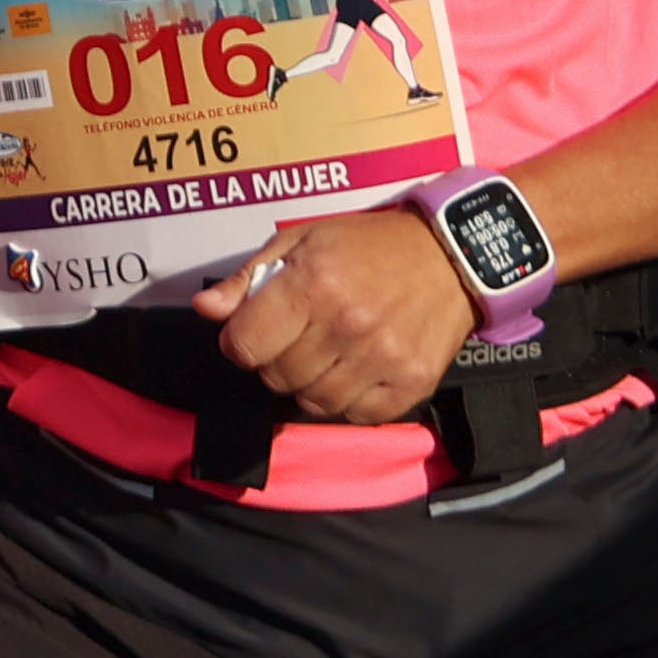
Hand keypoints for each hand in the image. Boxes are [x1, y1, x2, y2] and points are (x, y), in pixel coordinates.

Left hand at [192, 207, 475, 424]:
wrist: (452, 255)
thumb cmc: (367, 245)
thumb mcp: (302, 241)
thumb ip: (248, 278)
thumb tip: (205, 309)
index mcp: (312, 285)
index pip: (245, 345)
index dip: (240, 343)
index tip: (252, 333)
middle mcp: (347, 326)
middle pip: (278, 378)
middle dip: (275, 363)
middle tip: (296, 340)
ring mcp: (383, 358)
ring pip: (315, 403)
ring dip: (310, 385)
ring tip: (325, 356)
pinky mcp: (413, 382)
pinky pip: (359, 416)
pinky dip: (349, 402)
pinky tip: (356, 372)